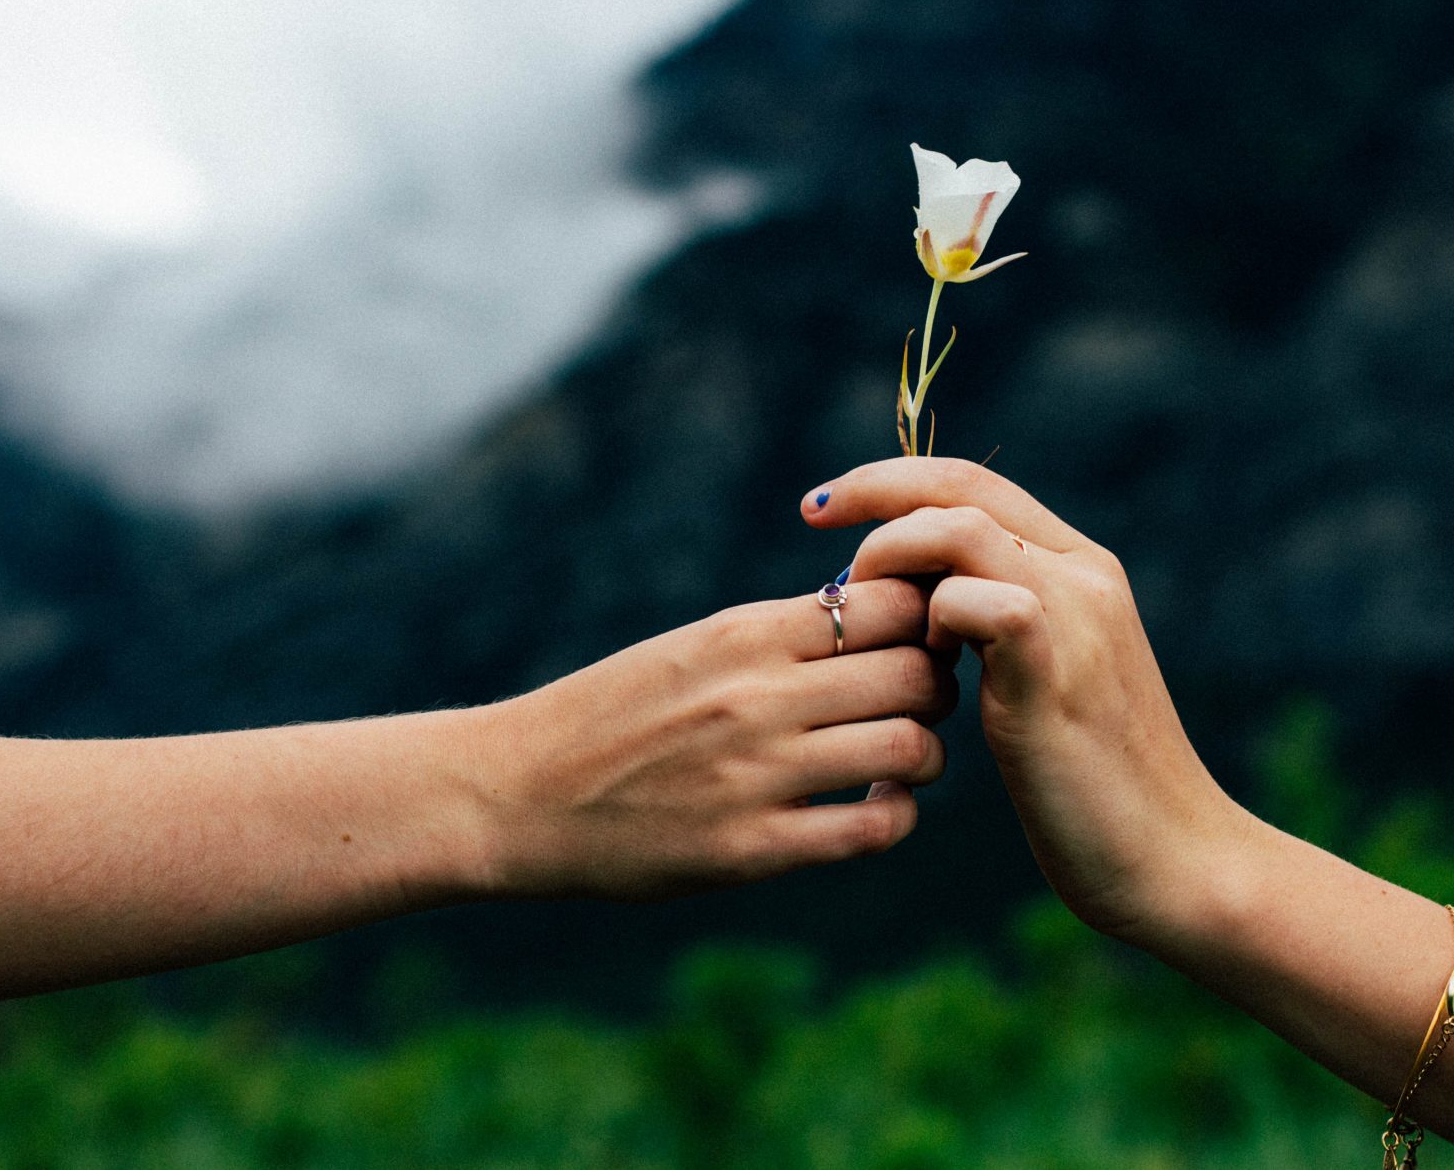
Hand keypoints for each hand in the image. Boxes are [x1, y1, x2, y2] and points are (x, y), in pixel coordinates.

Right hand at [475, 579, 956, 900]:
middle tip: (922, 699)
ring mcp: (757, 775)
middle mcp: (758, 698)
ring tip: (902, 757)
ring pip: (910, 749)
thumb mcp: (692, 646)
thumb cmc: (613, 712)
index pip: (890, 604)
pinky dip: (895, 816)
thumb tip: (876, 610)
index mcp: (744, 635)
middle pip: (915, 674)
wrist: (516, 793)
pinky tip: (876, 807)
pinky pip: (871, 830)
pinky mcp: (750, 848)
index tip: (918, 637)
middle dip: (937, 685)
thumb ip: (780, 633)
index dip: (925, 618)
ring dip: (925, 754)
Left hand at [803, 459, 1252, 946]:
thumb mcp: (1039, 681)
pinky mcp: (1058, 675)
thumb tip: (917, 602)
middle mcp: (1086, 575)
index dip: (893, 481)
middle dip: (873, 493)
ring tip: (864, 611)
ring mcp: (1078, 619)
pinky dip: (933, 619)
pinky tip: (928, 666)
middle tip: (813, 519)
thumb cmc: (1094, 784)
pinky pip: (982, 602)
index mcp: (1081, 569)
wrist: (1173, 858)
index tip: (826, 505)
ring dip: (892, 558)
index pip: (975, 482)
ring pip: (962, 529)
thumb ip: (992, 629)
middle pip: (961, 486)